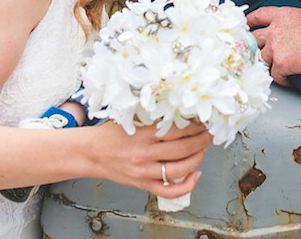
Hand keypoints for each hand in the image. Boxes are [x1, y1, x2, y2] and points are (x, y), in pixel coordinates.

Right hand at [91, 121, 210, 197]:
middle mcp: (144, 154)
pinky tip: (195, 174)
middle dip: (201, 140)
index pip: (176, 129)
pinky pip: (169, 190)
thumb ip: (152, 117)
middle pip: (183, 148)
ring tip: (203, 148)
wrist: (91, 152)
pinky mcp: (143, 184)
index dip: (194, 125)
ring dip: (198, 158)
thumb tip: (179, 110)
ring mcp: (145, 172)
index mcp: (142, 134)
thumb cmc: (111, 133)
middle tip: (209, 133)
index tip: (203, 120)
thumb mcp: (130, 118)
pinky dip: (186, 185)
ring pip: (180, 168)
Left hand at [249, 6, 300, 84]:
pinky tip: (291, 78)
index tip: (246, 27)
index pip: (258, 16)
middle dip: (255, 46)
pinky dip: (283, 78)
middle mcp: (274, 30)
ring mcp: (275, 48)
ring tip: (283, 67)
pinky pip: (274, 75)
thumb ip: (290, 21)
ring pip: (262, 59)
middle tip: (259, 53)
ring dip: (271, 64)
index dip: (250, 22)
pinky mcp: (281, 64)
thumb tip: (287, 27)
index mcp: (281, 15)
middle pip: (254, 39)